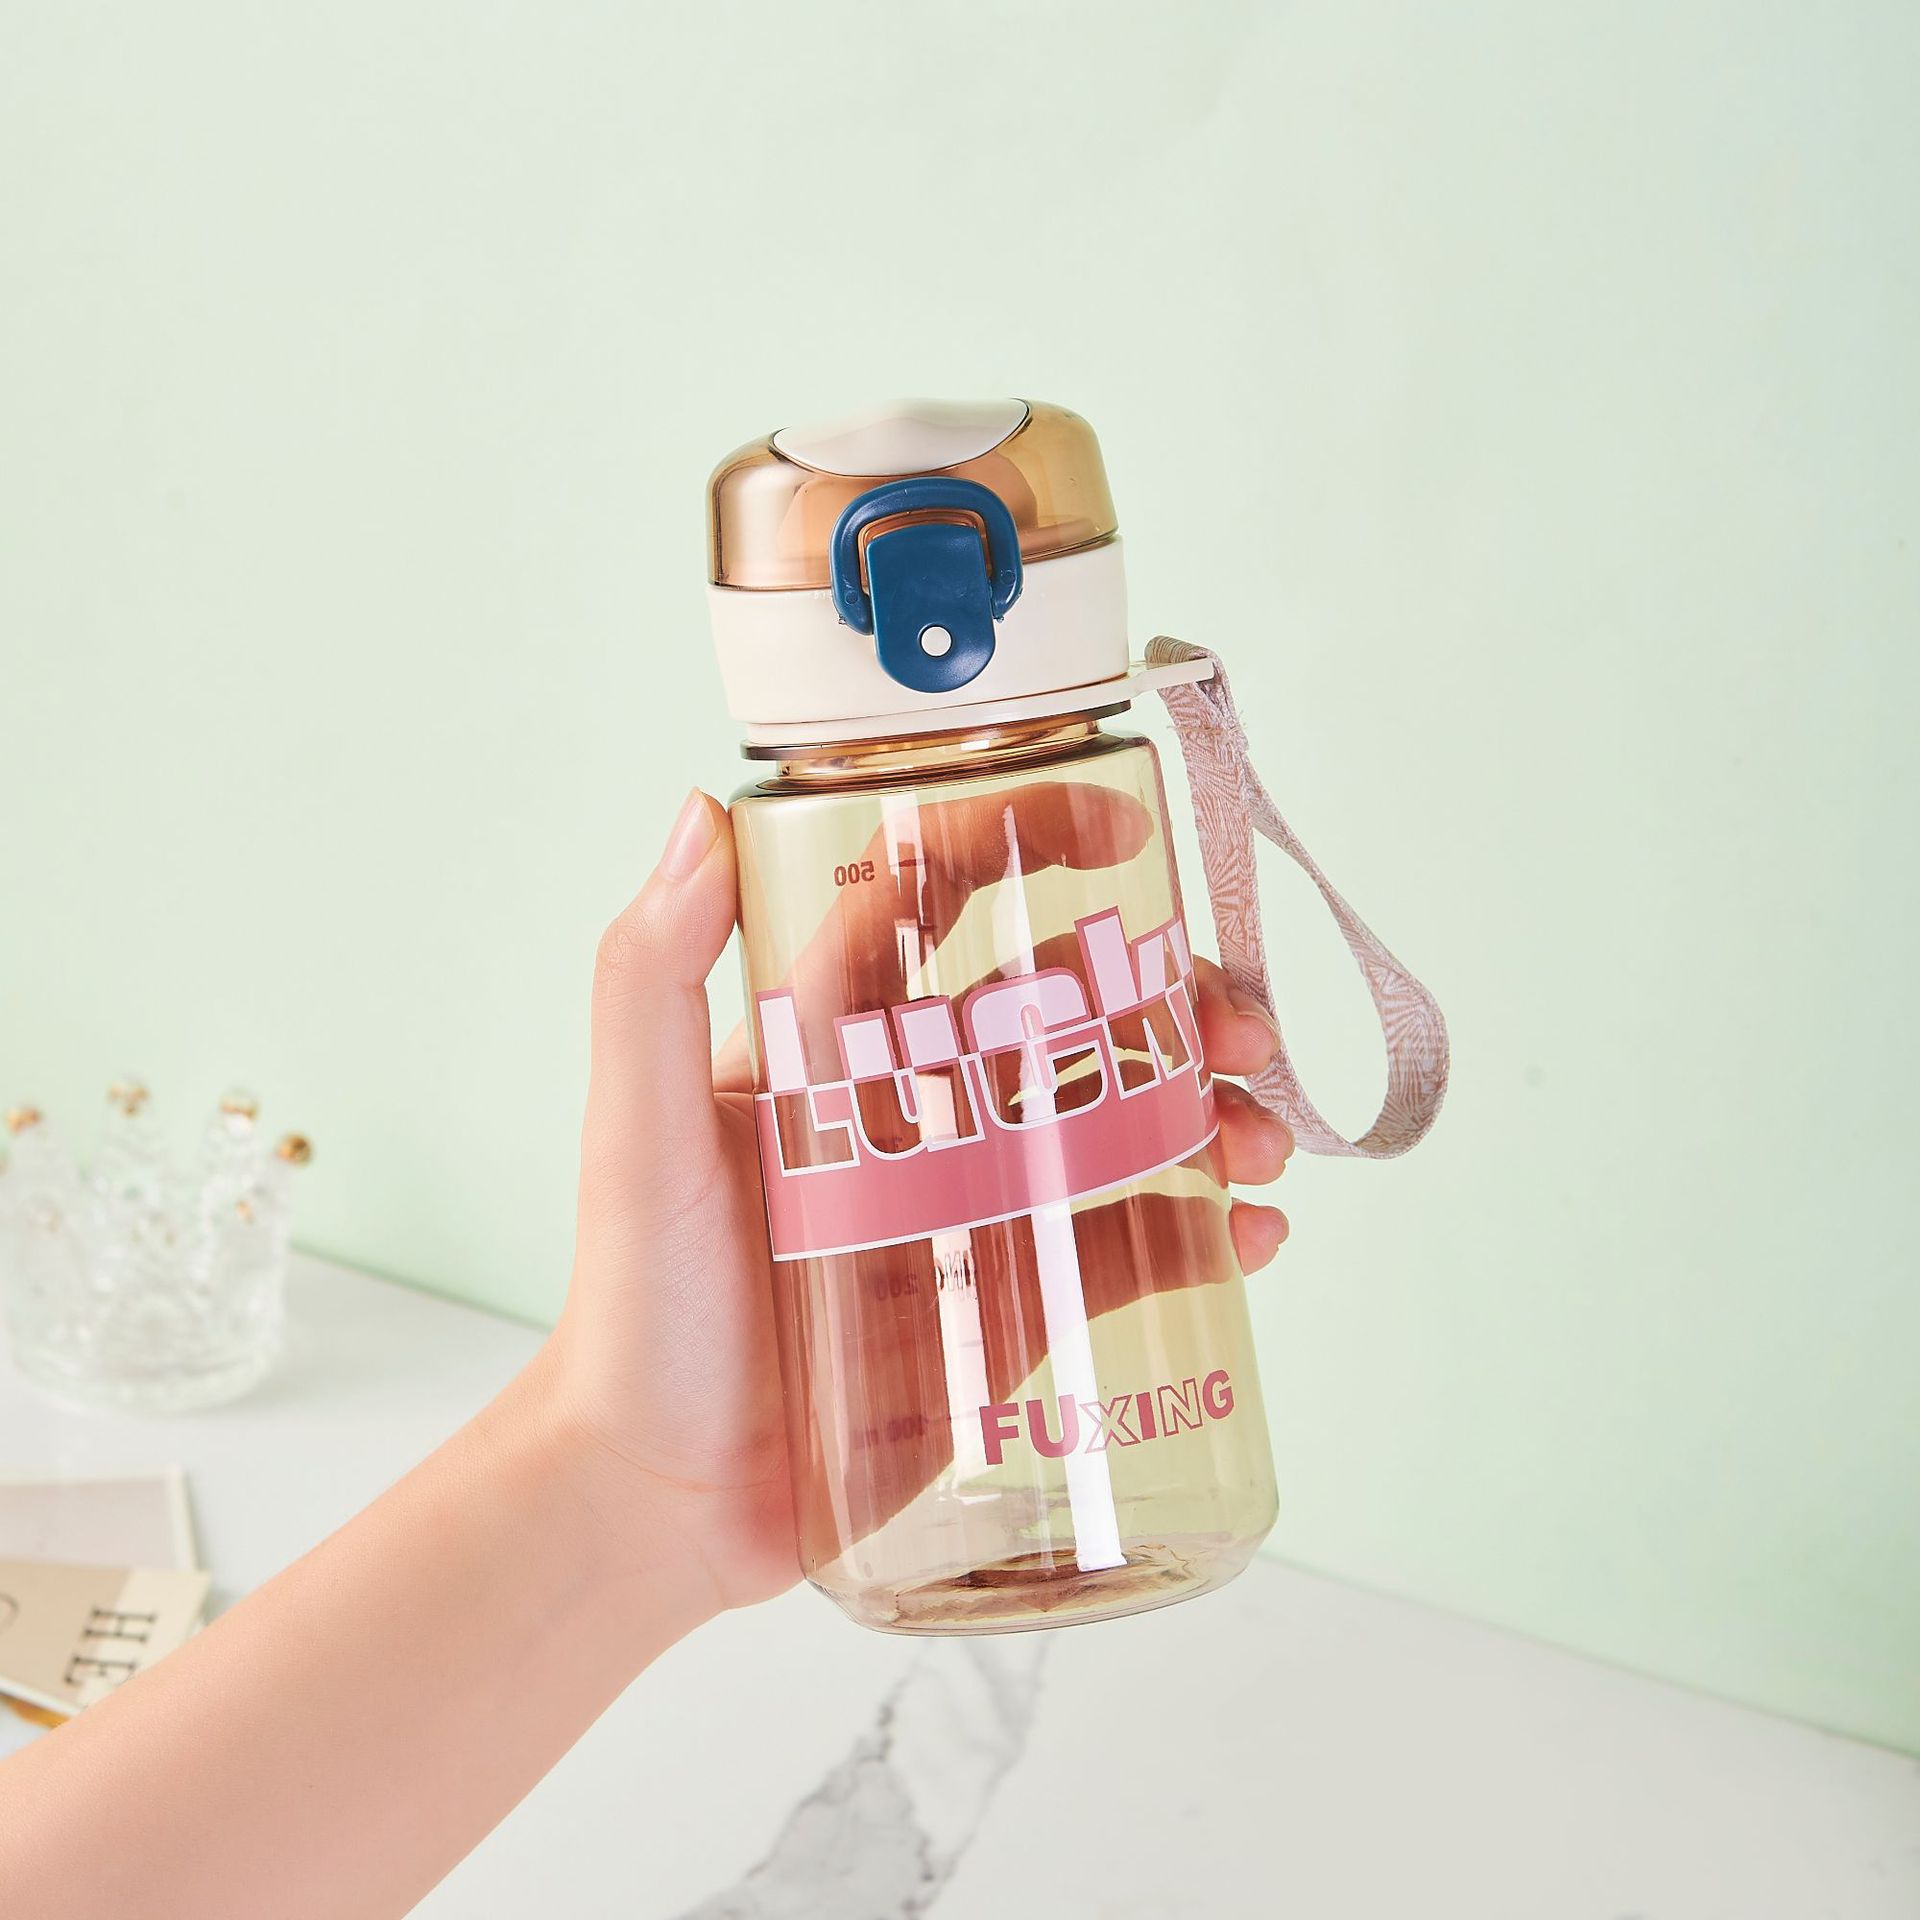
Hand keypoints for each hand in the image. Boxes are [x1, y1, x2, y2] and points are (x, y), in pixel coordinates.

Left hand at [544, 784, 1293, 1613]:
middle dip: (1170, 1002)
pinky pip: (1129, 1247)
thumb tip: (701, 813)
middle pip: (1069, 1018)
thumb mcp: (640, 1132)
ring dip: (1209, 1110)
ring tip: (1264, 1140)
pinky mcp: (1011, 1305)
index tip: (1120, 839)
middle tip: (1241, 1032)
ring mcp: (971, 1207)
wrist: (662, 1499)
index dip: (1034, 854)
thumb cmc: (635, 1307)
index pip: (946, 914)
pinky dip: (1208, 1229)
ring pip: (1121, 1124)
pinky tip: (1253, 1232)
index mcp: (836, 1044)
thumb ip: (648, 978)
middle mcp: (914, 1109)